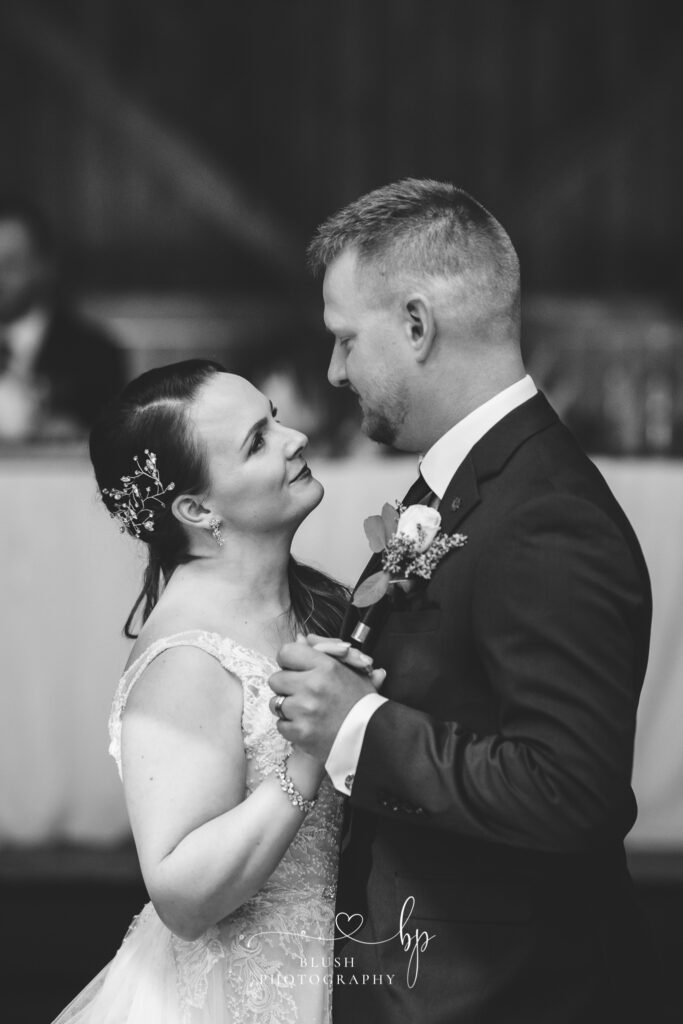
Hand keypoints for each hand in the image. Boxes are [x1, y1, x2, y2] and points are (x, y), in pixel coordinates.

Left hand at [268, 641, 385, 761]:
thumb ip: (325, 650)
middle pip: (276, 679)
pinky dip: (291, 727)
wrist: (372, 736)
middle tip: (302, 692)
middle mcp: (313, 686)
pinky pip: (280, 724)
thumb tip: (300, 638)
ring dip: (288, 707)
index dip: (288, 661)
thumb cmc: (361, 702)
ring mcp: (305, 710)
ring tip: (306, 711)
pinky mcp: (301, 732)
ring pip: (275, 703)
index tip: (295, 669)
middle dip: (286, 686)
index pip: (286, 652)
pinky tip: (308, 725)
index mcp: (325, 666)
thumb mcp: (351, 669)